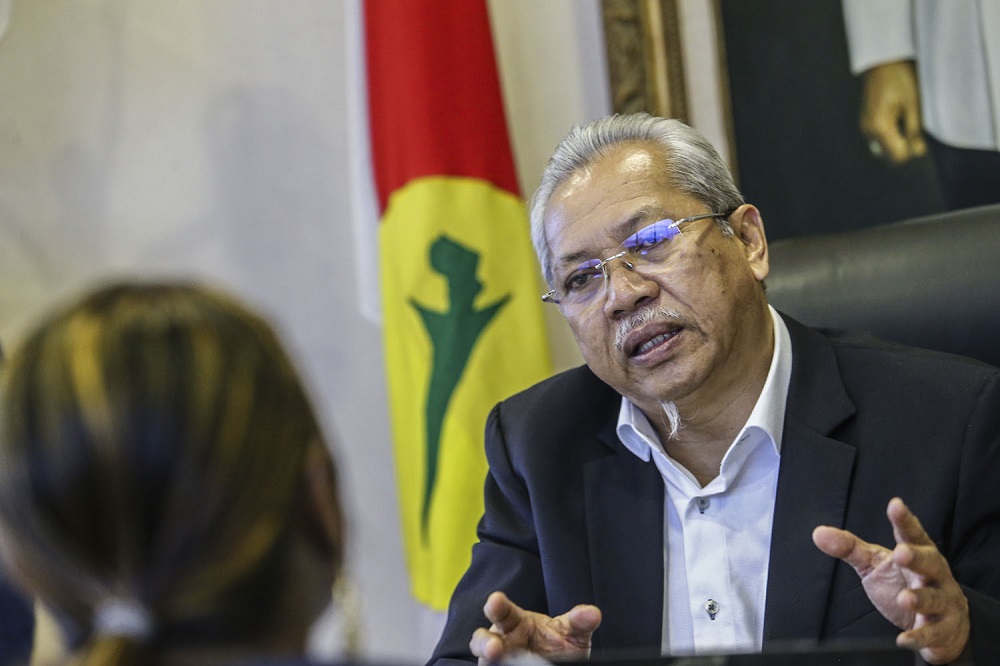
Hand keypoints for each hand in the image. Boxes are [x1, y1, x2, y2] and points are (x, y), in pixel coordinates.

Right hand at [469, 591, 601, 664]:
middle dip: (486, 642)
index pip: (502, 611)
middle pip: (483, 638)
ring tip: (494, 658)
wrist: (551, 663)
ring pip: (482, 658)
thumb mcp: (570, 633)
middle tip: (494, 647)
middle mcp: (501, 641)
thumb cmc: (555, 645)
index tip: (496, 599)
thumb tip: (593, 614)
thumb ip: (578, 623)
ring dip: (486, 657)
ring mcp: (496, 660)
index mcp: (516, 623)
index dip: (497, 605)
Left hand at [812, 498, 968, 663]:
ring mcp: (943, 602)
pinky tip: (904, 640)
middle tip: (900, 553)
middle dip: (916, 558)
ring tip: (905, 599)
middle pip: (930, 563)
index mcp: (917, 553)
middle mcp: (934, 575)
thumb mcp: (875, 564)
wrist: (941, 623)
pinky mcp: (944, 629)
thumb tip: (818, 533)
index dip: (904, 520)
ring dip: (920, 598)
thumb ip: (850, 548)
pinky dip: (919, 637)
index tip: (895, 505)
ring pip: (935, 598)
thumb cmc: (903, 584)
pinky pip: (933, 634)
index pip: (912, 534)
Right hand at [859, 60, 926, 163]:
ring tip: (907, 123)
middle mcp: (868, 130)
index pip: (897, 157)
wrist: (883, 59)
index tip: (921, 138)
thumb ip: (914, 131)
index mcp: (879, 127)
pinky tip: (898, 119)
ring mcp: (864, 126)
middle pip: (888, 155)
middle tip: (916, 131)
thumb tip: (918, 152)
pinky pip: (878, 137)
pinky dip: (889, 135)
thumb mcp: (914, 104)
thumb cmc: (900, 77)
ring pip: (883, 148)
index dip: (911, 152)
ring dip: (896, 143)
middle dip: (903, 149)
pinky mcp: (865, 121)